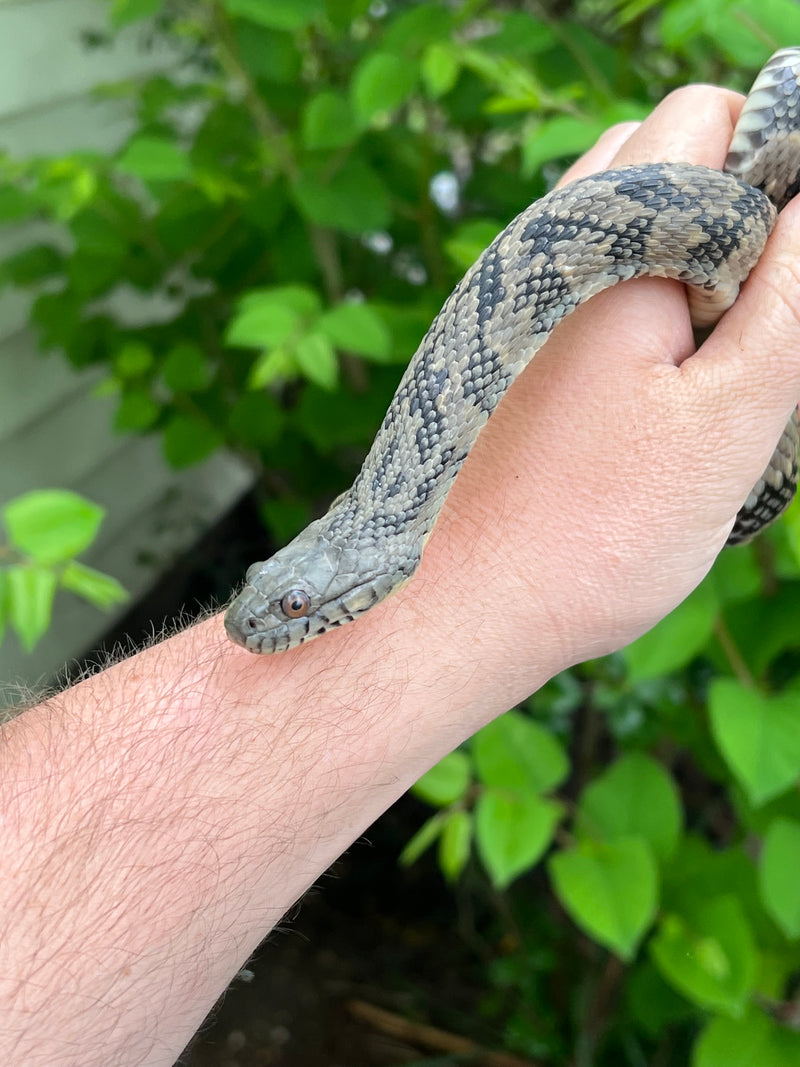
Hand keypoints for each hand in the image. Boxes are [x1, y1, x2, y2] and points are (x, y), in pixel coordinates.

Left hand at [366, 84, 799, 713]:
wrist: (454, 608)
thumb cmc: (592, 532)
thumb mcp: (729, 417)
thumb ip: (791, 298)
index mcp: (605, 245)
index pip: (703, 121)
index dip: (770, 166)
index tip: (789, 266)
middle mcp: (537, 248)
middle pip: (652, 157)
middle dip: (722, 211)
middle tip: (748, 321)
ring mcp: (507, 295)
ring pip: (612, 227)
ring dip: (675, 267)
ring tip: (698, 368)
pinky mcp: (497, 346)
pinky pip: (576, 284)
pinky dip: (626, 307)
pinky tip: (642, 391)